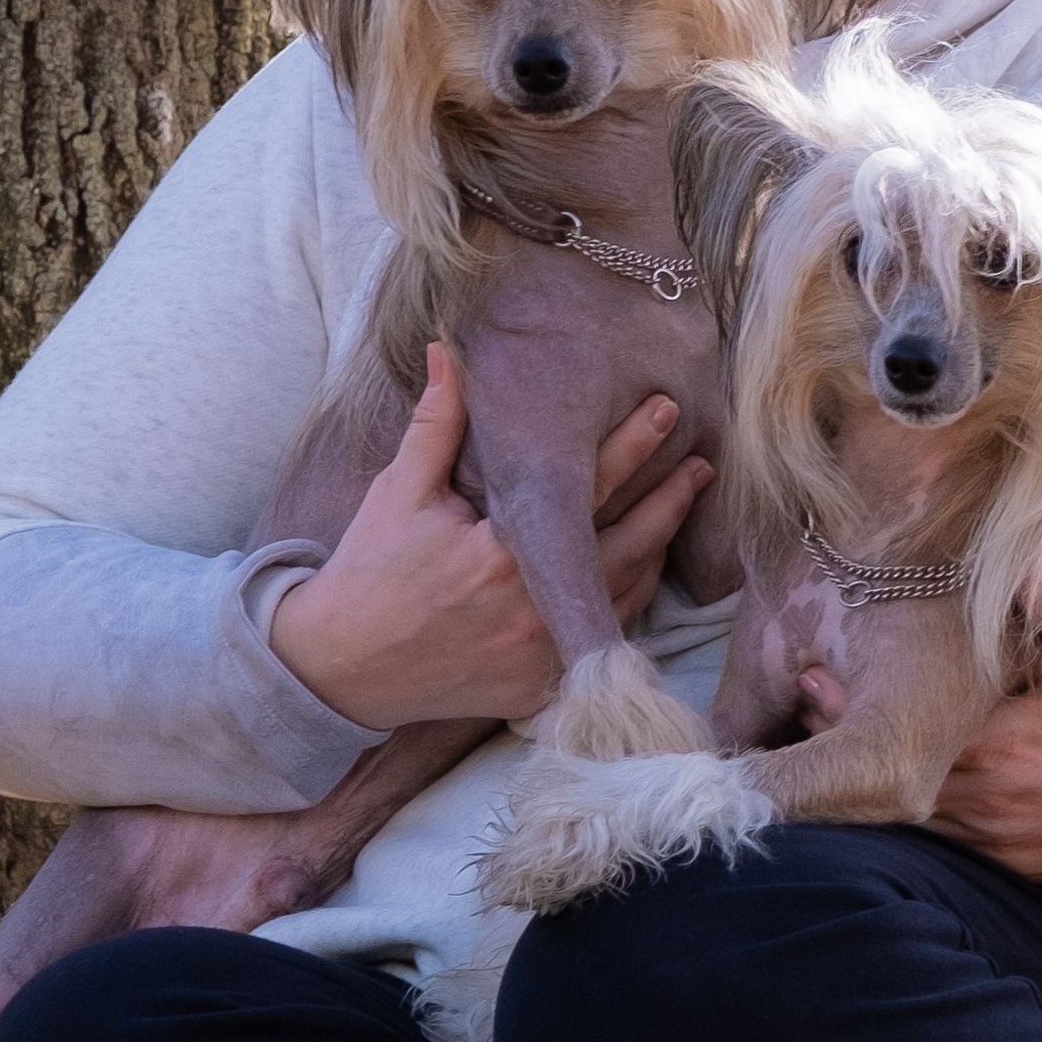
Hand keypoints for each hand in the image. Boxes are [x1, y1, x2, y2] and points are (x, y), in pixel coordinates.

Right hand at [271, 345, 711, 728]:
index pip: (587, 486)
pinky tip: (643, 575)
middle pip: (627, 545)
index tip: (668, 411)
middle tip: (703, 464)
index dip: (633, 445)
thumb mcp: (398, 492)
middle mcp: (533, 609)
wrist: (339, 668)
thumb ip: (437, 424)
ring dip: (656, 551)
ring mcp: (541, 657)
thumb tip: (450, 351)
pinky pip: (602, 645)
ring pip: (624, 598)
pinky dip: (625, 606)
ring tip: (680, 509)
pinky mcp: (540, 690)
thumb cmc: (369, 572)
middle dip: (669, 500)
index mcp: (504, 552)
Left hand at [795, 631, 1041, 882]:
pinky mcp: (1014, 867)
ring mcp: (1001, 839)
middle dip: (847, 752)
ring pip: (911, 822)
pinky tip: (881, 800)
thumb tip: (1020, 564)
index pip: (910, 728)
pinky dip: (911, 827)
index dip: (853, 710)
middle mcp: (994, 797)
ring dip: (869, 794)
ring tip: (829, 758)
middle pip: (894, 780)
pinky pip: (945, 850)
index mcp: (1007, 741)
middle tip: (801, 717)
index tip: (812, 682)